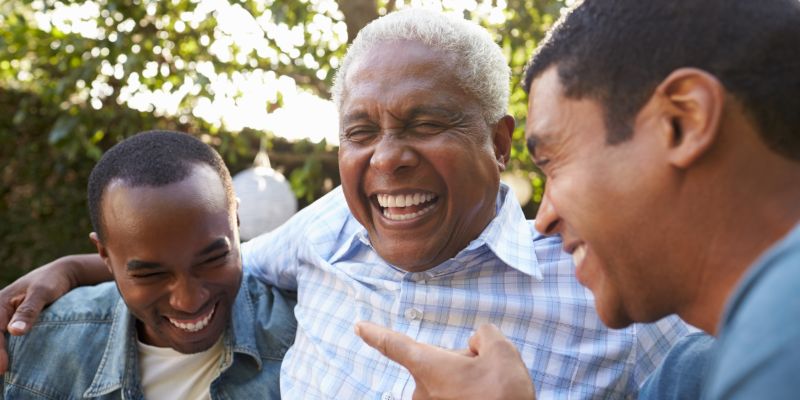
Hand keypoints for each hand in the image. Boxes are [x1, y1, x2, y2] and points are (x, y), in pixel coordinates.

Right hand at [0, 256, 83, 373]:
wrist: (63, 275)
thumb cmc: (52, 281)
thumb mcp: (42, 292)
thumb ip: (29, 310)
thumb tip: (15, 331)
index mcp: (0, 302)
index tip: (4, 367)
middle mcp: (0, 311)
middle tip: (3, 372)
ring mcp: (6, 319)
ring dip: (1, 352)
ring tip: (5, 371)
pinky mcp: (15, 324)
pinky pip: (6, 338)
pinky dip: (6, 349)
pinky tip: (12, 363)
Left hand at [355, 322, 534, 399]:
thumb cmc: (504, 395)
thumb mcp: (502, 351)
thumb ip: (484, 335)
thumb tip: (478, 342)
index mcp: (429, 367)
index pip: (395, 345)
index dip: (376, 334)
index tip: (360, 328)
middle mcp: (423, 391)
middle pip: (439, 362)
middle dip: (462, 362)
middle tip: (488, 375)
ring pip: (449, 382)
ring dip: (468, 383)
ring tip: (491, 394)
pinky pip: (454, 398)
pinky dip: (469, 397)